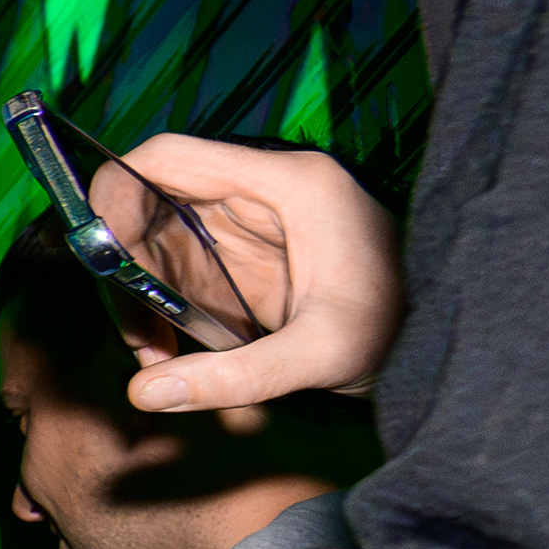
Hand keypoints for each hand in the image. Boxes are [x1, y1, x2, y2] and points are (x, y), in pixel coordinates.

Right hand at [108, 134, 402, 413]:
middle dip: (123, 267)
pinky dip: (161, 313)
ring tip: (152, 359)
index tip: (95, 253)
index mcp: (286, 184)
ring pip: (156, 245)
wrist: (452, 348)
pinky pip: (179, 276)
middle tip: (132, 334)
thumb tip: (145, 392)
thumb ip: (232, 376)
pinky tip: (169, 359)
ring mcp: (249, 230)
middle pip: (151, 205)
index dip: (116, 193)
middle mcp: (259, 196)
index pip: (171, 156)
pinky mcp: (245, 265)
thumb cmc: (406, 332)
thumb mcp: (319, 356)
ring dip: (138, 298)